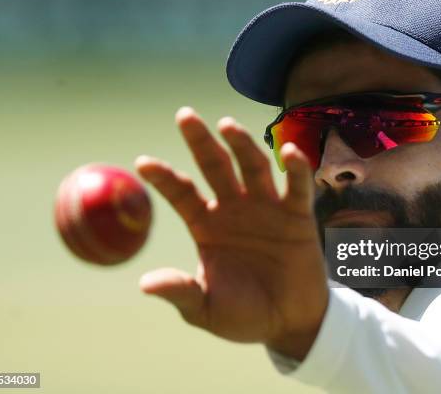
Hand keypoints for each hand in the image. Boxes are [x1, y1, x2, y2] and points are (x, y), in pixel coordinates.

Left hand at [135, 107, 328, 359]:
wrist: (289, 324)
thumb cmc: (244, 316)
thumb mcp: (206, 309)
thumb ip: (182, 292)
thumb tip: (145, 284)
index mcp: (206, 225)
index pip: (182, 193)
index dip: (164, 177)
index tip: (144, 162)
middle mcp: (233, 209)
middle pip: (214, 166)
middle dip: (200, 141)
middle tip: (184, 116)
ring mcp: (265, 209)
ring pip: (252, 167)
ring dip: (241, 145)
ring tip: (226, 125)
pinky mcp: (297, 216)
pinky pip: (296, 188)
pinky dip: (296, 169)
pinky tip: (289, 152)